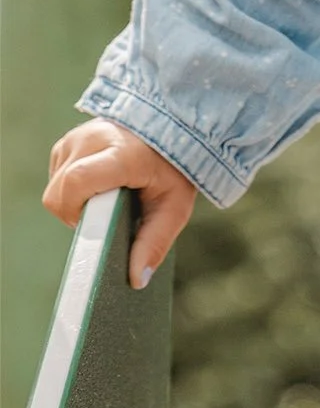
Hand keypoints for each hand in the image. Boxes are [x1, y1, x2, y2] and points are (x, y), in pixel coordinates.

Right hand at [43, 119, 197, 289]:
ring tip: (107, 197)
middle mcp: (92, 139)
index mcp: (121, 154)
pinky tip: (99, 185)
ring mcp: (77, 136)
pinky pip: (57, 174)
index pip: (75, 184)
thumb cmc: (176, 169)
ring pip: (55, 185)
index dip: (77, 213)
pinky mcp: (68, 140)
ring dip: (74, 200)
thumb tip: (136, 280)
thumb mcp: (174, 207)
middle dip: (77, 213)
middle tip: (109, 214)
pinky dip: (72, 187)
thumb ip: (154, 243)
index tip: (98, 223)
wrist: (175, 127)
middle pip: (59, 192)